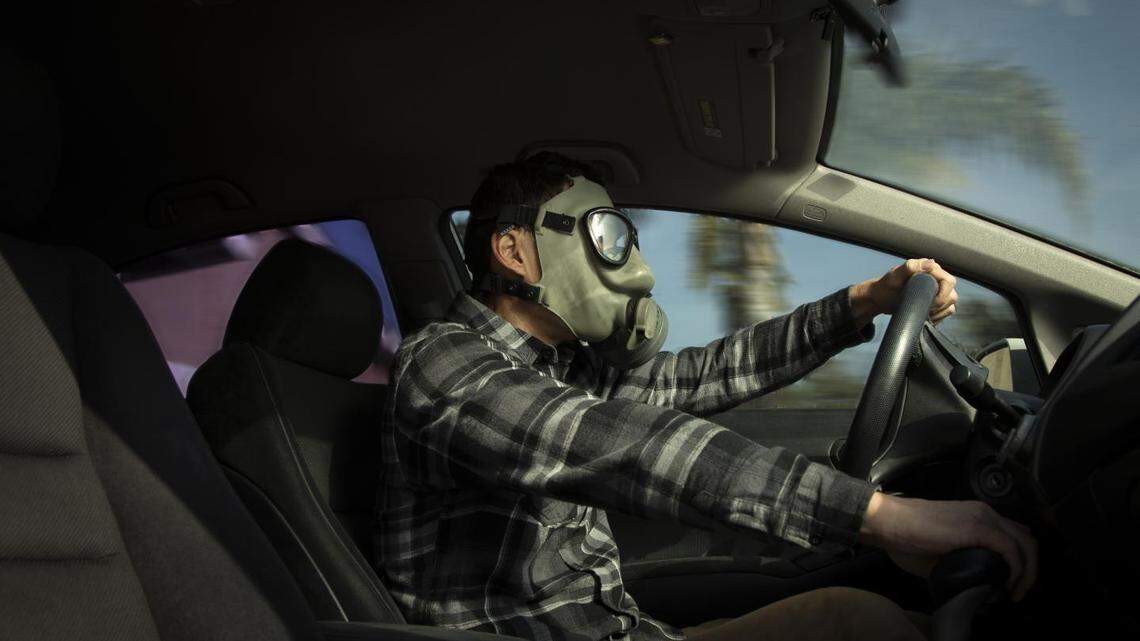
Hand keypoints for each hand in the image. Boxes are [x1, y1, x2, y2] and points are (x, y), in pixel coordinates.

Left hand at [850, 258, 957, 326]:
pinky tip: (925, 317)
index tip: (929, 303)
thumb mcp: (894, 276)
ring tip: (922, 313)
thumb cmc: (885, 286)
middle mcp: (936, 278)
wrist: (879, 299)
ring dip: (939, 312)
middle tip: (923, 310)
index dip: (943, 294)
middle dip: (940, 305)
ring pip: (950, 304)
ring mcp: (936, 291)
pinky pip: (945, 312)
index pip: (949, 282)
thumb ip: (910, 267)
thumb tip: (931, 263)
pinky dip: (938, 317)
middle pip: (952, 295)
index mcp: (930, 269)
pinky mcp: (934, 302)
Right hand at [859, 492, 1037, 601]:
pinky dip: (1018, 570)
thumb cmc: (905, 537)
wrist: (889, 522)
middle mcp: (986, 513)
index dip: (1020, 559)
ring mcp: (984, 518)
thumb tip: (974, 581)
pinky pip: (1012, 551)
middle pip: (1026, 538)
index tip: (1011, 583)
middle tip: (1018, 591)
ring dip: (1028, 572)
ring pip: (1025, 543)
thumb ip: (962, 559)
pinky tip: (1008, 585)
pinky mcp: (979, 528)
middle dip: (1030, 568)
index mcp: (977, 516)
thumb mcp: (941, 550)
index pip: (1013, 534)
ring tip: (1016, 592)